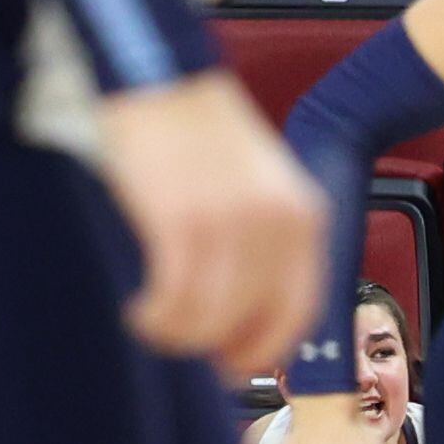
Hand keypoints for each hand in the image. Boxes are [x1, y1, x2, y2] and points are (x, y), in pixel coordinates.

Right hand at [96, 72, 326, 372]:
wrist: (163, 80)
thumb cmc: (200, 134)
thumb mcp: (259, 188)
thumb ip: (263, 244)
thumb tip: (241, 312)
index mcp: (305, 218)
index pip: (300, 311)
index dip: (264, 348)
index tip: (235, 363)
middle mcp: (278, 225)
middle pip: (252, 324)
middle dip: (213, 348)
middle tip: (181, 343)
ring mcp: (232, 225)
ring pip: (210, 319)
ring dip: (175, 335)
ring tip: (151, 322)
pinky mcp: (183, 221)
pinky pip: (174, 298)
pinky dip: (155, 317)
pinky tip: (139, 308)